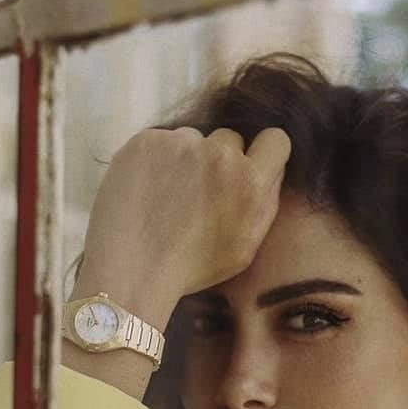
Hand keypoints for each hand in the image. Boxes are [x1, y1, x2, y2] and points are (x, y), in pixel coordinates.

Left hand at [73, 125, 292, 307]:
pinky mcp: (147, 141)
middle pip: (231, 139)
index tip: (249, 166)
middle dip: (221, 160)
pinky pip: (161, 142)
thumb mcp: (246, 248)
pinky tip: (147, 190)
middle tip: (200, 193)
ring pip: (193, 140)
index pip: (275, 140)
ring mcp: (181, 143)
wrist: (131, 269)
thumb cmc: (191, 268)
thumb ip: (265, 203)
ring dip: (187, 160)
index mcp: (251, 182)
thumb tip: (271, 171)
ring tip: (168, 196)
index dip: (263, 153)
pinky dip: (156, 161)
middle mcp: (220, 154)